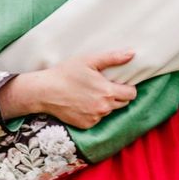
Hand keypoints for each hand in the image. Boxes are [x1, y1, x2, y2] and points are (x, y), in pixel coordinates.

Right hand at [0, 50, 136, 128]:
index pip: (131, 94)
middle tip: (104, 85)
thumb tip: (132, 54)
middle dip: (118, 95)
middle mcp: (103, 108)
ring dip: (106, 103)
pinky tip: (83, 101)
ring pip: (109, 111)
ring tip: (92, 92)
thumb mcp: (89, 60)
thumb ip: (113, 58)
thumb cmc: (67, 72)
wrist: (46, 91)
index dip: (128, 87)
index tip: (119, 81)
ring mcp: (94, 118)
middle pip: (123, 104)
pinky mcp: (85, 125)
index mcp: (107, 92)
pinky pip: (97, 118)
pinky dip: (94, 111)